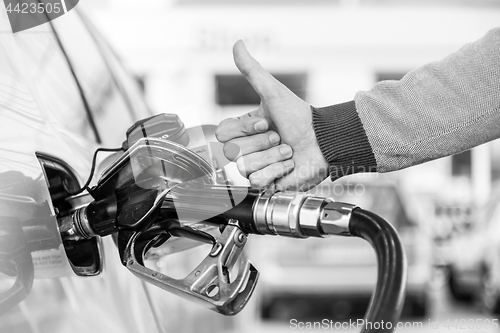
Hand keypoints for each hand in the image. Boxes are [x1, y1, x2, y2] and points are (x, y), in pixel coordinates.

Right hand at [215, 40, 328, 190]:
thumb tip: (237, 43)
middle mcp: (246, 149)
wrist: (323, 141)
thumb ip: (252, 70)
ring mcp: (255, 167)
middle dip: (261, 143)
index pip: (222, 133)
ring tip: (288, 151)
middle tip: (280, 137)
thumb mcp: (273, 92)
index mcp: (243, 129)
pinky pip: (257, 182)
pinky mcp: (266, 183)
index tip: (265, 121)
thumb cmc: (299, 116)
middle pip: (232, 152)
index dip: (244, 129)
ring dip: (272, 157)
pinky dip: (277, 172)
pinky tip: (289, 165)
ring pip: (244, 167)